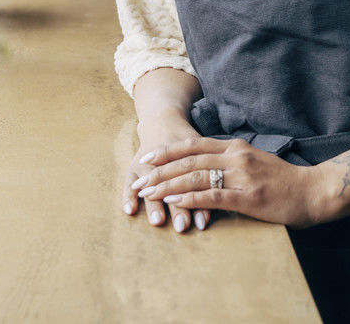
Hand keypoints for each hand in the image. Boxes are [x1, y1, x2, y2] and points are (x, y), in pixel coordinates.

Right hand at [123, 114, 210, 233]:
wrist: (163, 122)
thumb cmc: (188, 143)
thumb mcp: (200, 153)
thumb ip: (208, 178)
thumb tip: (221, 202)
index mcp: (188, 157)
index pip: (194, 183)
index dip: (199, 203)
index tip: (201, 224)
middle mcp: (167, 159)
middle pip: (173, 185)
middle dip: (178, 207)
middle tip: (182, 227)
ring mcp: (148, 161)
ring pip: (152, 183)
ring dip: (154, 203)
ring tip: (157, 221)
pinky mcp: (134, 165)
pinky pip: (129, 180)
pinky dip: (128, 195)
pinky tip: (129, 210)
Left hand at [133, 136, 326, 228]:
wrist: (314, 191)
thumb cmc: (284, 180)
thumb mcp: (255, 162)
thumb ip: (232, 162)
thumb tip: (206, 169)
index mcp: (236, 147)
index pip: (193, 145)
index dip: (167, 152)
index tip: (146, 158)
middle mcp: (236, 157)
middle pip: (188, 161)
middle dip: (159, 171)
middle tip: (138, 180)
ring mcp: (241, 176)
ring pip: (195, 178)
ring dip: (168, 186)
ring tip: (148, 193)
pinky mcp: (248, 197)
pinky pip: (212, 196)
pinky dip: (190, 199)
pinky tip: (174, 203)